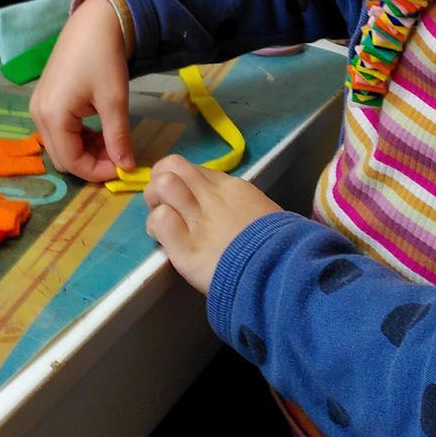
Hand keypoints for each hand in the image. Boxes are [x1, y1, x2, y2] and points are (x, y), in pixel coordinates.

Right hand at [30, 0, 134, 182]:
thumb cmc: (103, 58)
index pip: (71, 161)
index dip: (97, 171)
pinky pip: (58, 129)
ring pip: (60, 144)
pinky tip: (98, 128)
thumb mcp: (114, 100)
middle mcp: (38, 114)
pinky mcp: (45, 98)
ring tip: (111, 141)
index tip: (122, 167)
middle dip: (90, 162)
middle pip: (62, 156)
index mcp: (52, 115)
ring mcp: (38, 105)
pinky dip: (78, 135)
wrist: (94, 21)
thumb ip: (117, 138)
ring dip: (85, 149)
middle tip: (118, 155)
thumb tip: (126, 168)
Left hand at [144, 155, 281, 294]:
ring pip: (163, 184)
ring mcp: (198, 219)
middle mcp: (212, 196)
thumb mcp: (263, 213)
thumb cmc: (280, 247)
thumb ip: (242, 206)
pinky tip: (162, 239)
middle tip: (163, 204)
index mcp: (232, 187)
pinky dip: (155, 226)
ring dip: (154, 201)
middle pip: (172, 165)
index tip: (184, 199)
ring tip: (160, 220)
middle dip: (159, 180)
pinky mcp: (186, 247)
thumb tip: (234, 212)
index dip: (182, 182)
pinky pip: (160, 219)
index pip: (194, 169)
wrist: (281, 272)